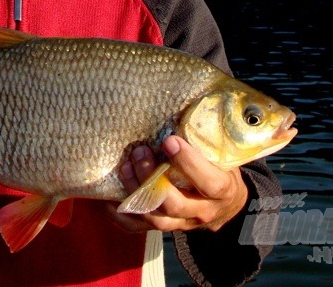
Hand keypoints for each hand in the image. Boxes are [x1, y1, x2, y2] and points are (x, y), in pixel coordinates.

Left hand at [107, 135, 247, 232]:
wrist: (224, 205)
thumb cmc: (220, 169)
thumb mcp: (221, 155)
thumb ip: (204, 140)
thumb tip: (181, 104)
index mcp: (221, 191)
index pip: (207, 181)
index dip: (189, 163)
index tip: (169, 141)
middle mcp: (201, 211)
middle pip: (173, 202)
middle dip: (152, 176)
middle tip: (139, 152)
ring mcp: (180, 223)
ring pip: (154, 217)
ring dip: (135, 192)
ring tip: (124, 167)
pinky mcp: (162, 228)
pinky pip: (136, 227)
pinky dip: (120, 213)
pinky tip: (108, 196)